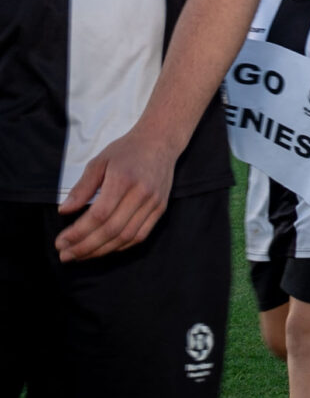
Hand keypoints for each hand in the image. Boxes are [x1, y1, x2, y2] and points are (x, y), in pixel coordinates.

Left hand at [55, 127, 182, 259]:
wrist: (161, 142)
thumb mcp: (99, 162)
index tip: (61, 241)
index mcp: (123, 180)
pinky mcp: (160, 208)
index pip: (99, 215)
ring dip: (101, 250)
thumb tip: (65, 211)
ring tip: (81, 255)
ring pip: (126, 236)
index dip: (78, 232)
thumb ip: (82, 187)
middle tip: (66, 255)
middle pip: (112, 229)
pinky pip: (141, 235)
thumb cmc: (127, 150)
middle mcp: (141, 194)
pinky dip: (121, 246)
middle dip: (85, 246)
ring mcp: (153, 203)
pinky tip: (104, 248)